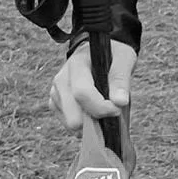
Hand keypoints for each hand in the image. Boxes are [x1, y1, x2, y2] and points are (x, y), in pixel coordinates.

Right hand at [50, 40, 137, 172]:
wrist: (98, 55)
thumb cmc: (111, 56)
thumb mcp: (123, 59)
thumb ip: (121, 80)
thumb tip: (120, 102)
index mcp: (76, 64)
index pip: (82, 93)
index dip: (101, 107)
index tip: (117, 110)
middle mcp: (61, 79)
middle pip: (73, 114)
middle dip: (94, 121)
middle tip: (110, 113)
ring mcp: (56, 92)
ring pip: (70, 122)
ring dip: (89, 122)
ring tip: (102, 109)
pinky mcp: (55, 103)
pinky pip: (67, 124)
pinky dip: (82, 124)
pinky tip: (92, 112)